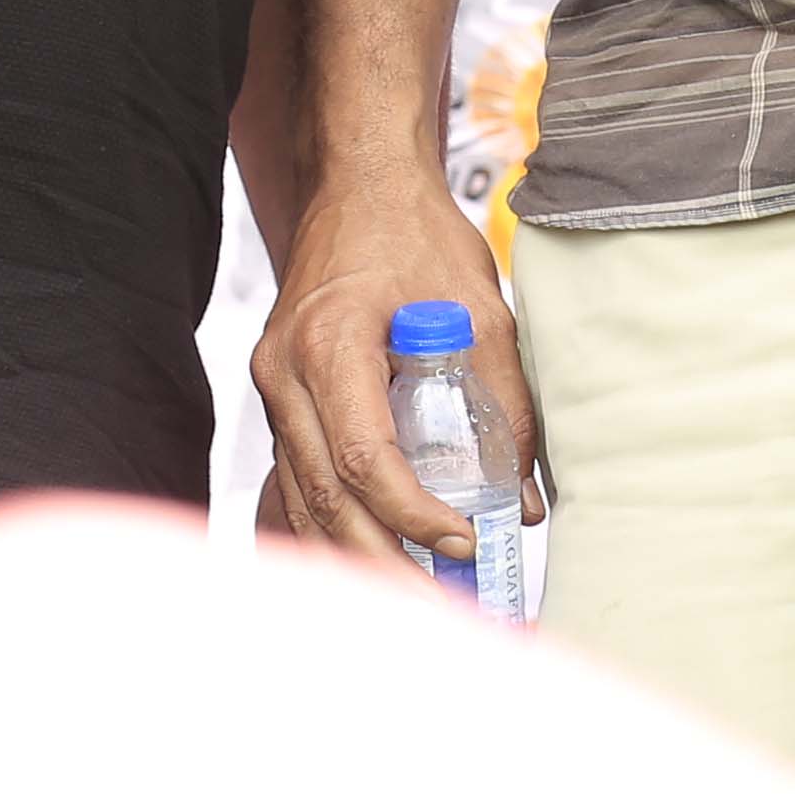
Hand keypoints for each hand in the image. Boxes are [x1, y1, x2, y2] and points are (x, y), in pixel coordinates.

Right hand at [255, 177, 533, 566]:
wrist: (359, 184)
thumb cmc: (415, 234)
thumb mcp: (480, 309)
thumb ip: (504, 405)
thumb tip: (522, 499)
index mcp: (330, 343)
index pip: (362, 456)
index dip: (412, 513)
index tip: (464, 542)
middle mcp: (283, 373)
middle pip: (322, 497)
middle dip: (381, 564)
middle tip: (438, 610)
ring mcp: (271, 389)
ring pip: (298, 501)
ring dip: (351, 558)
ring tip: (409, 604)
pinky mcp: (279, 400)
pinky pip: (291, 483)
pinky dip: (323, 530)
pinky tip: (359, 567)